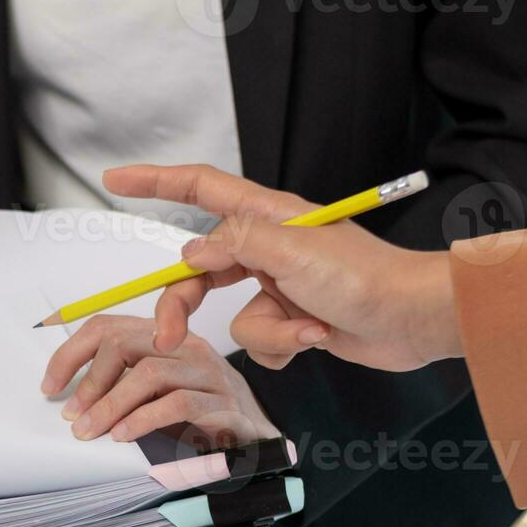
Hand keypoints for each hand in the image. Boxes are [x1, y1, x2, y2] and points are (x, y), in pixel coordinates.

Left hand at [39, 314, 277, 447]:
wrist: (257, 441)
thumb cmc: (200, 417)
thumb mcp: (154, 395)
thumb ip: (121, 386)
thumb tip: (72, 399)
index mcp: (166, 338)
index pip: (108, 327)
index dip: (71, 354)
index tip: (50, 386)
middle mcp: (187, 348)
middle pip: (125, 343)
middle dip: (89, 381)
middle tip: (71, 414)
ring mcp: (208, 374)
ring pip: (149, 374)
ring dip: (110, 404)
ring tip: (90, 429)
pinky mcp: (223, 406)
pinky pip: (177, 404)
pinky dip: (143, 420)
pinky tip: (124, 436)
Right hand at [103, 164, 462, 371]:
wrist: (412, 321)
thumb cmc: (365, 278)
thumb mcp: (294, 251)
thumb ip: (236, 243)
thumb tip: (191, 250)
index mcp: (266, 216)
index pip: (198, 188)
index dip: (154, 182)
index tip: (114, 178)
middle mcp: (267, 247)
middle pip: (199, 269)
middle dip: (185, 304)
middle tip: (167, 337)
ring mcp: (278, 285)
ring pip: (232, 315)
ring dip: (267, 333)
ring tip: (307, 331)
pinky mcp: (291, 321)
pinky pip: (260, 340)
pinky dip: (284, 347)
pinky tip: (317, 340)